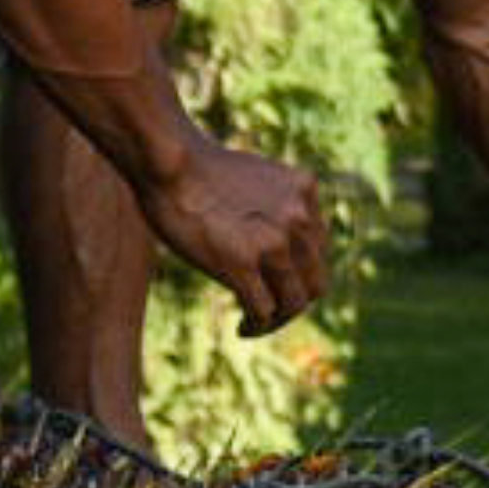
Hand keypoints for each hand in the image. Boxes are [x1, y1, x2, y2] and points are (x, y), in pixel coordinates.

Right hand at [136, 132, 331, 332]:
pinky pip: (264, 311)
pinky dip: (257, 326)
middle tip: (272, 311)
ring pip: (293, 302)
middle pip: (315, 280)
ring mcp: (272, 241)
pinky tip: (242, 327)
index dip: (299, 272)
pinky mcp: (241, 263)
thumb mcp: (256, 177)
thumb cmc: (199, 168)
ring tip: (254, 324)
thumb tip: (275, 237)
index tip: (277, 281)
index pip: (319, 249)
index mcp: (304, 192)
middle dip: (294, 301)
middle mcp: (298, 218)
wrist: (169, 161)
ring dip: (277, 320)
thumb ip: (276, 205)